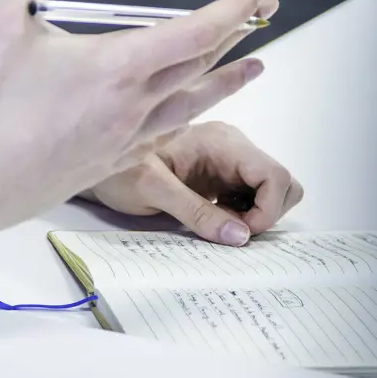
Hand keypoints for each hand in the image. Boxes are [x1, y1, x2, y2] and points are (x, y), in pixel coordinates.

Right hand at [0, 0, 274, 217]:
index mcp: (116, 68)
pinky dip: (187, 115)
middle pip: (201, 65)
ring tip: (254, 68)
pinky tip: (186, 114)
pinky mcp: (109, 164)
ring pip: (191, 105)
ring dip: (227, 81)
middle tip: (263, 12)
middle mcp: (132, 107)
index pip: (193, 32)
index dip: (231, 9)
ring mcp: (124, 140)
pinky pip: (165, 135)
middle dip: (237, 33)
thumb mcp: (7, 18)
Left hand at [88, 120, 304, 245]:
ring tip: (220, 224)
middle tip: (231, 230)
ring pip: (272, 191)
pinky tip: (215, 219)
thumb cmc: (118, 169)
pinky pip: (252, 197)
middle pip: (282, 182)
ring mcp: (228, 160)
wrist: (94, 160)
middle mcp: (231, 146)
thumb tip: (240, 236)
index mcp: (221, 141)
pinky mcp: (221, 175)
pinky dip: (244, 214)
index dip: (268, 209)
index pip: (274, 174)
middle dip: (267, 213)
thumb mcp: (153, 190)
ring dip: (256, 215)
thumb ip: (197, 212)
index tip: (242, 232)